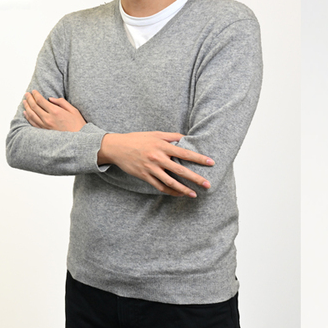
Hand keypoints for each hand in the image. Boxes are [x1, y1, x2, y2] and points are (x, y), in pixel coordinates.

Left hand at [22, 91, 85, 131]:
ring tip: (24, 102)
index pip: (41, 101)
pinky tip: (25, 113)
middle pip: (34, 107)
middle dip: (29, 99)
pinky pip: (33, 123)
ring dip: (26, 107)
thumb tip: (50, 99)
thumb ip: (61, 102)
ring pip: (31, 115)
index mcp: (55, 112)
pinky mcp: (44, 132)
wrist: (78, 140)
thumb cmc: (78, 125)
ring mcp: (45, 126)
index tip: (33, 91)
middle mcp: (48, 119)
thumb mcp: (73, 110)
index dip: (35, 95)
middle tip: (27, 94)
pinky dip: (28, 117)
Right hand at [97, 132, 214, 197]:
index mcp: (161, 146)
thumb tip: (186, 138)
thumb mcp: (154, 134)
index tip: (211, 163)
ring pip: (170, 181)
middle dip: (195, 178)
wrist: (116, 147)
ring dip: (183, 189)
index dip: (198, 158)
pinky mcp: (144, 176)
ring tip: (194, 194)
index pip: (184, 153)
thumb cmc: (137, 139)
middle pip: (180, 170)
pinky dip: (170, 191)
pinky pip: (159, 186)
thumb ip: (171, 136)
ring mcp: (150, 168)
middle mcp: (157, 158)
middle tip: (207, 185)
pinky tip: (178, 194)